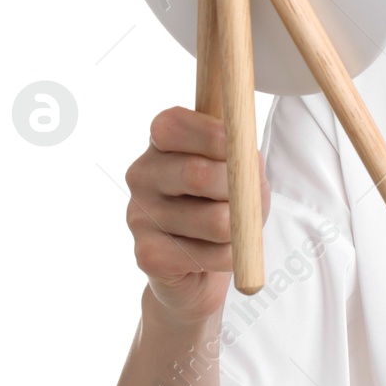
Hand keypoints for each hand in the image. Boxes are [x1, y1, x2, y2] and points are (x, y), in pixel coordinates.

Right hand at [124, 106, 269, 326]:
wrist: (203, 260)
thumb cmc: (225, 201)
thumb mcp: (242, 169)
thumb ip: (243, 157)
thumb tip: (244, 160)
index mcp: (160, 142)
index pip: (173, 125)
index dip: (215, 136)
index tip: (240, 151)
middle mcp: (141, 174)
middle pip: (198, 174)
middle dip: (239, 191)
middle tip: (246, 201)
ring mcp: (138, 215)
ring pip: (215, 221)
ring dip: (239, 229)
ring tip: (231, 230)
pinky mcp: (147, 255)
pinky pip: (210, 255)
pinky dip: (229, 256)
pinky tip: (215, 253)